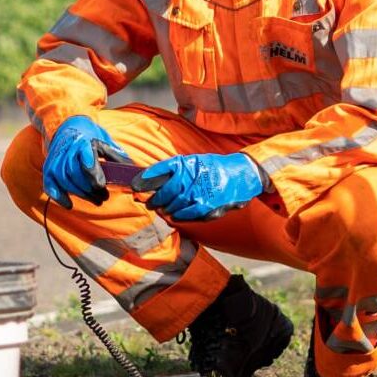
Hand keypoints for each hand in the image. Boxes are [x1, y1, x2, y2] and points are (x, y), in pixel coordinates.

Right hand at [42, 116, 131, 208]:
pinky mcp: (49, 168)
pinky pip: (50, 185)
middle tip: (103, 197)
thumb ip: (116, 155)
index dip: (92, 172)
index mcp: (83, 141)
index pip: (86, 157)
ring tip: (95, 200)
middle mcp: (66, 150)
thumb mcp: (105, 140)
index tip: (100, 185)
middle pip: (75, 174)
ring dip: (80, 194)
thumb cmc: (90, 136)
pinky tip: (69, 204)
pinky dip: (59, 196)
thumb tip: (132, 170)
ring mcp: (56, 159)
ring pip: (65, 181)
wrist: (68, 125)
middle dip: (89, 189)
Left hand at [134, 153, 264, 221]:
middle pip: (165, 192)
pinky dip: (179, 215)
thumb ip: (175, 169)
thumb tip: (152, 178)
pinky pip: (186, 214)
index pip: (161, 170)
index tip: (135, 185)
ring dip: (166, 208)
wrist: (241, 175)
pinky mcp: (206, 207)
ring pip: (174, 205)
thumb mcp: (195, 161)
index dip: (146, 178)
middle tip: (150, 203)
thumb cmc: (215, 168)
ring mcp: (198, 193)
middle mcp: (191, 178)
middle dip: (155, 199)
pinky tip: (175, 214)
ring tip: (163, 209)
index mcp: (187, 164)